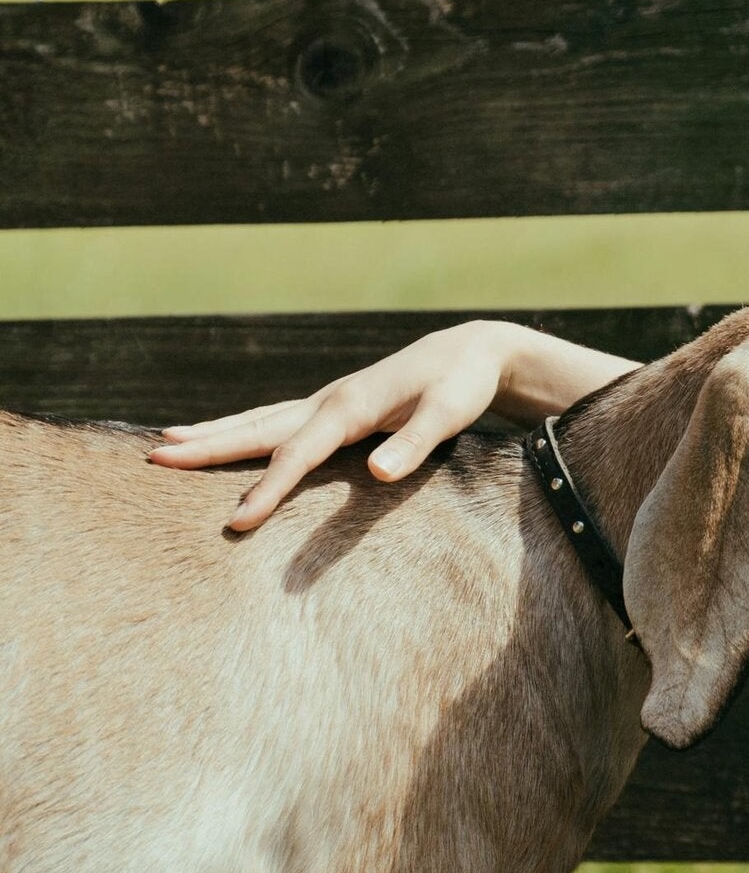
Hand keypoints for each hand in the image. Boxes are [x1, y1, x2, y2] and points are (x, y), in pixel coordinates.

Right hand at [149, 319, 524, 531]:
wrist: (468, 351)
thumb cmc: (460, 385)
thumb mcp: (448, 414)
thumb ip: (414, 444)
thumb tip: (378, 473)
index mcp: (350, 406)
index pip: (299, 454)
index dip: (269, 488)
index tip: (238, 521)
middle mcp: (329, 401)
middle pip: (258, 429)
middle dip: (208, 448)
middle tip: (156, 460)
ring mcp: (327, 402)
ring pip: (259, 420)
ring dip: (213, 434)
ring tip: (166, 445)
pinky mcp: (333, 407)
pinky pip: (275, 420)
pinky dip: (242, 428)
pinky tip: (221, 437)